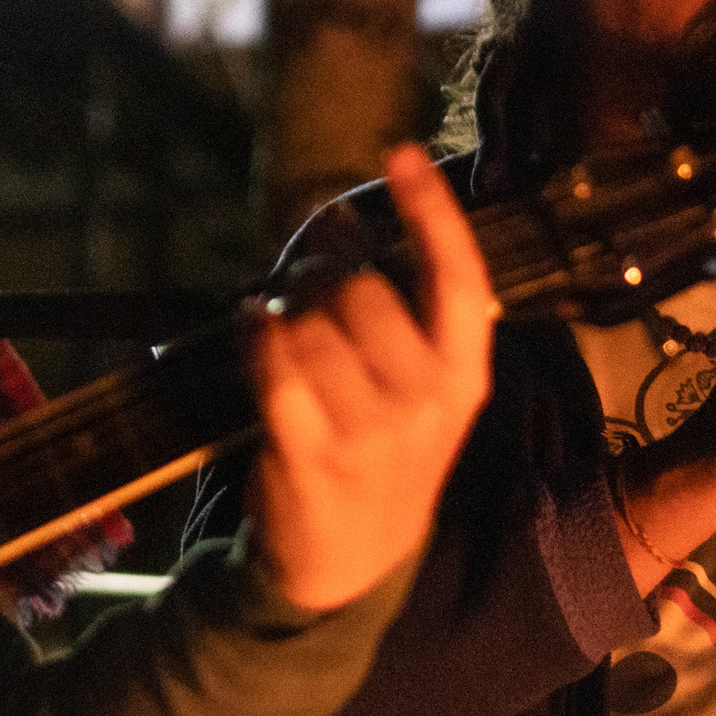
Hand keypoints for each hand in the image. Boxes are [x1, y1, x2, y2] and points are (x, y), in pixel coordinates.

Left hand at [248, 144, 496, 611]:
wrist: (351, 560)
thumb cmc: (379, 450)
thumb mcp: (420, 389)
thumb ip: (394, 309)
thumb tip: (336, 220)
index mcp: (464, 375)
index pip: (459, 277)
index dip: (431, 211)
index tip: (399, 154)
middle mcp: (426, 400)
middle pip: (362, 291)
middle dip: (323, 282)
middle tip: (308, 301)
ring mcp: (369, 432)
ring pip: (309, 324)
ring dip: (285, 318)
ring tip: (285, 341)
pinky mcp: (308, 453)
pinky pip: (272, 364)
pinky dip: (254, 335)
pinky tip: (251, 327)